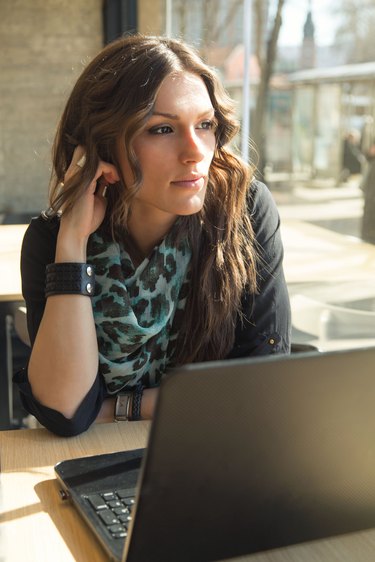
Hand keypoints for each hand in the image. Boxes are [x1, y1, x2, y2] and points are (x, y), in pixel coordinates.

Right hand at [56, 146, 119, 261]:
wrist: (77, 232)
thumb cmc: (87, 218)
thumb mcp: (97, 199)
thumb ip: (100, 187)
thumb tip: (109, 180)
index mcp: (74, 177)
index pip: (83, 155)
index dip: (98, 160)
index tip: (110, 176)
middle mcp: (72, 173)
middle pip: (83, 149)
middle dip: (101, 157)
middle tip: (111, 174)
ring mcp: (75, 176)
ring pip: (91, 154)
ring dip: (108, 165)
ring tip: (114, 179)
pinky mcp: (83, 182)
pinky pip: (99, 165)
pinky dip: (110, 169)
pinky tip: (113, 180)